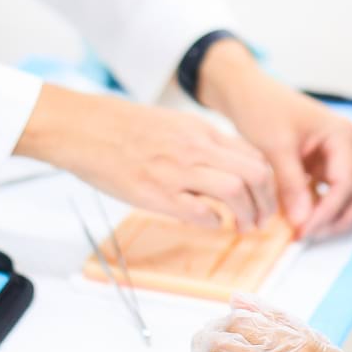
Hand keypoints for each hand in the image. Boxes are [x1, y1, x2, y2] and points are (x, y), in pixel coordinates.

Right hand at [16, 83, 278, 229]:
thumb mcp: (172, 124)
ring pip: (235, 191)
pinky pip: (200, 212)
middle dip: (266, 202)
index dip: (268, 181)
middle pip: (255, 174)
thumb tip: (226, 164)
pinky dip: (214, 222)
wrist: (83, 128)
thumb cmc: (123, 127)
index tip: (264, 197)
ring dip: (247, 216)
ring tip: (243, 228)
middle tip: (262, 219)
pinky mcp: (156, 193)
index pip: (254, 154)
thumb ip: (200, 142)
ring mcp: (177, 171)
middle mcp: (195, 148)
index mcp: (200, 131)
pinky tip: (211, 224)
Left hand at [197, 40, 351, 239]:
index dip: (327, 211)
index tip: (303, 230)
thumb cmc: (261, 108)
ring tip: (302, 230)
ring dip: (330, 215)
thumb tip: (303, 221)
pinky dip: (317, 207)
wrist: (244, 91)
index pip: (346, 184)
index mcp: (341, 135)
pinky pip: (327, 192)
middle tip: (308, 234)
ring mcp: (334, 156)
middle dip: (338, 218)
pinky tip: (295, 217)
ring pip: (347, 196)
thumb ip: (291, 184)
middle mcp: (344, 146)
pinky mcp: (319, 164)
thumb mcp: (275, 146)